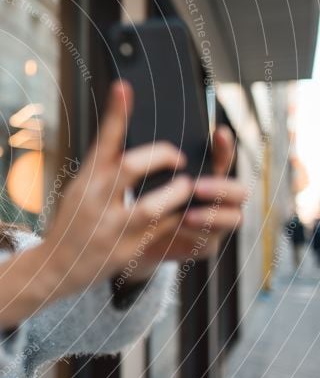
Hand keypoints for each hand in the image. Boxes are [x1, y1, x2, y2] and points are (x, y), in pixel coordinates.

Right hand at [39, 80, 193, 295]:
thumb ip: (103, 162)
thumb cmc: (74, 220)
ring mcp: (110, 227)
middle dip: (161, 157)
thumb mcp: (81, 186)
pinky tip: (186, 215)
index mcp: (86, 179)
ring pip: (152, 206)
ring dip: (176, 192)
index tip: (124, 87)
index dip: (115, 113)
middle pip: (129, 167)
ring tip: (184, 186)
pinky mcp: (125, 251)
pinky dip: (178, 221)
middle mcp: (95, 200)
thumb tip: (120, 126)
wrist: (56, 266)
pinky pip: (161, 233)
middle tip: (178, 158)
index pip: (103, 140)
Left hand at [126, 124, 246, 278]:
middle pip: (239, 191)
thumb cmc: (147, 199)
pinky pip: (211, 241)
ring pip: (234, 218)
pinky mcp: (207, 244)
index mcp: (209, 175)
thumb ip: (157, 161)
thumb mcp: (149, 178)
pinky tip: (178, 230)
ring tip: (186, 215)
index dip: (225, 146)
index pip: (224, 157)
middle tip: (196, 187)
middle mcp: (219, 198)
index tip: (218, 133)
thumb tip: (150, 139)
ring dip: (211, 216)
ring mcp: (217, 222)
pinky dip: (196, 236)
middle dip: (221, 188)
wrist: (138, 237)